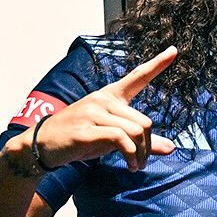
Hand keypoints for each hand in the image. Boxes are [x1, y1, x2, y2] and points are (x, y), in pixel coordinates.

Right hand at [19, 47, 178, 172]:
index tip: (174, 51)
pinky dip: (131, 155)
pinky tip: (130, 165)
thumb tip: (170, 147)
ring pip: (136, 131)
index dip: (157, 64)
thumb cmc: (78, 138)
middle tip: (141, 161)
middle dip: (148, 146)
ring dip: (141, 154)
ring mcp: (93, 113)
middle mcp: (102, 100)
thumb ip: (140, 141)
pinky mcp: (86, 130)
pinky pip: (121, 140)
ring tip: (135, 165)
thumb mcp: (112, 138)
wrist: (42, 145)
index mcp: (109, 96)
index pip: (137, 76)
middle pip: (144, 122)